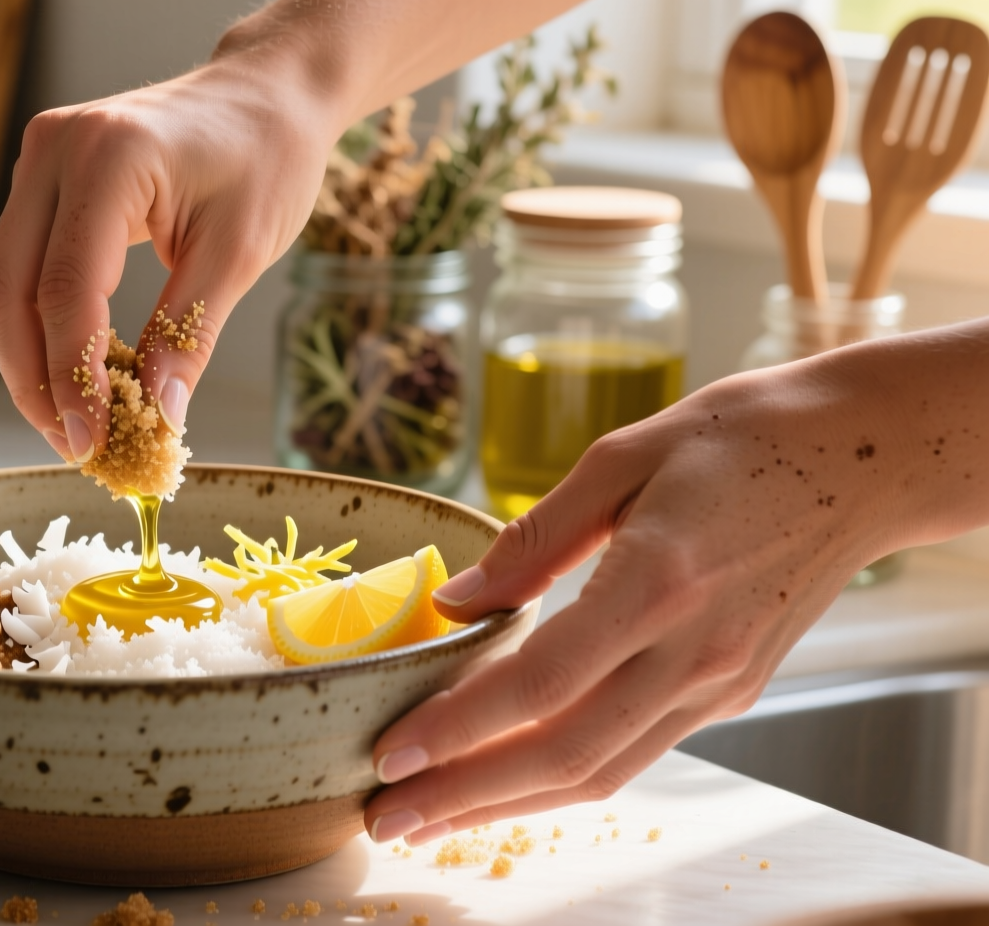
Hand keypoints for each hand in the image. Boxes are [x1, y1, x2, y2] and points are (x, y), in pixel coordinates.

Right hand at [0, 57, 334, 461]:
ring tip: (75, 423)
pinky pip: (20, 266)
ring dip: (28, 363)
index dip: (71, 377)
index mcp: (110, 158)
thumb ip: (188, 335)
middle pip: (8, 292)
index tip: (92, 442)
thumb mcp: (241, 253)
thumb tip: (157, 420)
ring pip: (1, 285)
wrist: (266, 94)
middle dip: (35, 382)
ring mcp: (38, 158)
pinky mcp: (40, 178)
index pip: (65, 289)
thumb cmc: (267, 158)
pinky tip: (74, 374)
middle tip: (77, 447)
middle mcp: (55, 149)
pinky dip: (39, 327)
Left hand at [361, 341, 980, 844]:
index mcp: (658, 582)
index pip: (541, 685)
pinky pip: (636, 752)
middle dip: (467, 795)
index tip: (392, 753)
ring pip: (604, 771)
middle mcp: (694, 652)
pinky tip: (511, 777)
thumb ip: (533, 538)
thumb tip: (456, 600)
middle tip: (389, 817)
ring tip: (434, 817)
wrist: (865, 456)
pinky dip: (566, 776)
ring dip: (511, 804)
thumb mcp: (622, 456)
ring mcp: (720, 683)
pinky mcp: (734, 691)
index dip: (459, 728)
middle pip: (565, 754)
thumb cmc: (742, 437)